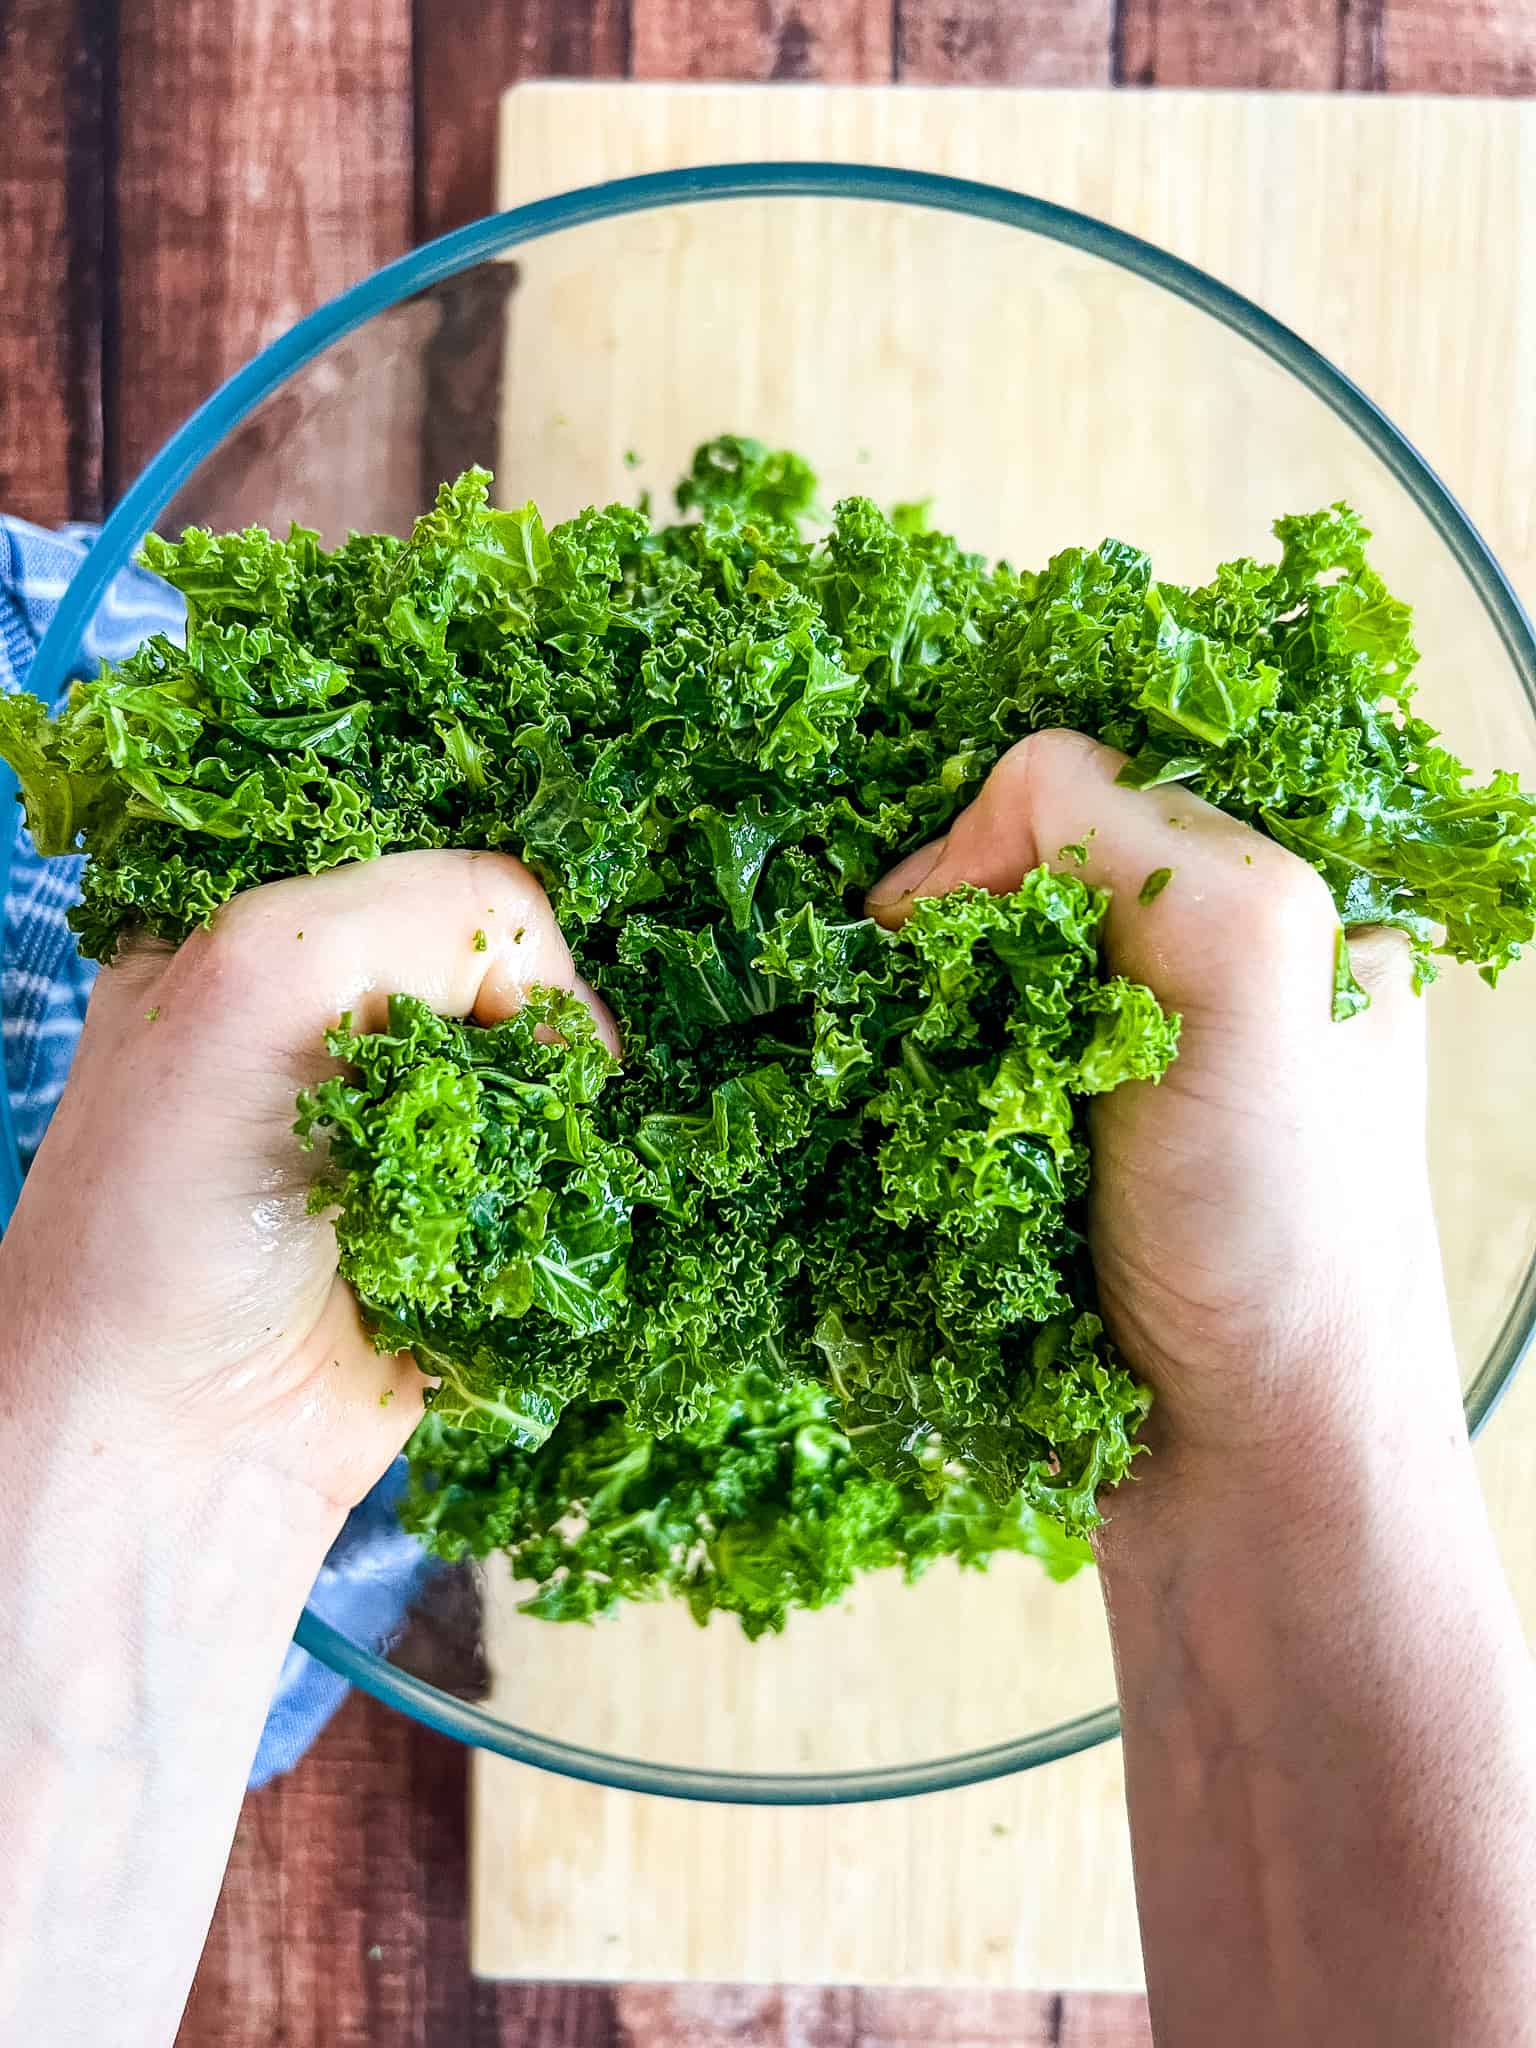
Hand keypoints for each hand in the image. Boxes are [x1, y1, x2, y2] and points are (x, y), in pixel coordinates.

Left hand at [0, 849, 613, 1518]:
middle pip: (518, 969)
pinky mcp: (468, 1217)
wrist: (171, 1438)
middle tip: (490, 1109)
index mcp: (268, 936)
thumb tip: (567, 1021)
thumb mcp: (262, 982)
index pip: (444, 871)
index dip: (487, 933)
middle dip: (534, 1028)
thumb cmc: (171, 1211)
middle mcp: (341, 1020)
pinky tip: (529, 1219)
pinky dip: (575, 1191)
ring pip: (560, 1073)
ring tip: (496, 1177)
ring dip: (561, 1120)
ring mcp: (412, 1123)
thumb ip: (427, 917)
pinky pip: (572, 1173)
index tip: (488, 1013)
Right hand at [868, 727, 1461, 1491]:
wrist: (1247, 1473)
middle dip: (940, 942)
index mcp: (1285, 900)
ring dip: (912, 1027)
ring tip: (919, 1106)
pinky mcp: (1071, 1155)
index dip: (987, 843)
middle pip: (1012, 878)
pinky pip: (956, 1075)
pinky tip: (913, 1142)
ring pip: (969, 978)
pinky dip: (908, 1094)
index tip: (923, 939)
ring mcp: (1131, 1069)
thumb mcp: (1255, 985)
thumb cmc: (1279, 1239)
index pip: (1085, 786)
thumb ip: (1145, 846)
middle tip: (918, 1033)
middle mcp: (1211, 971)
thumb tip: (982, 820)